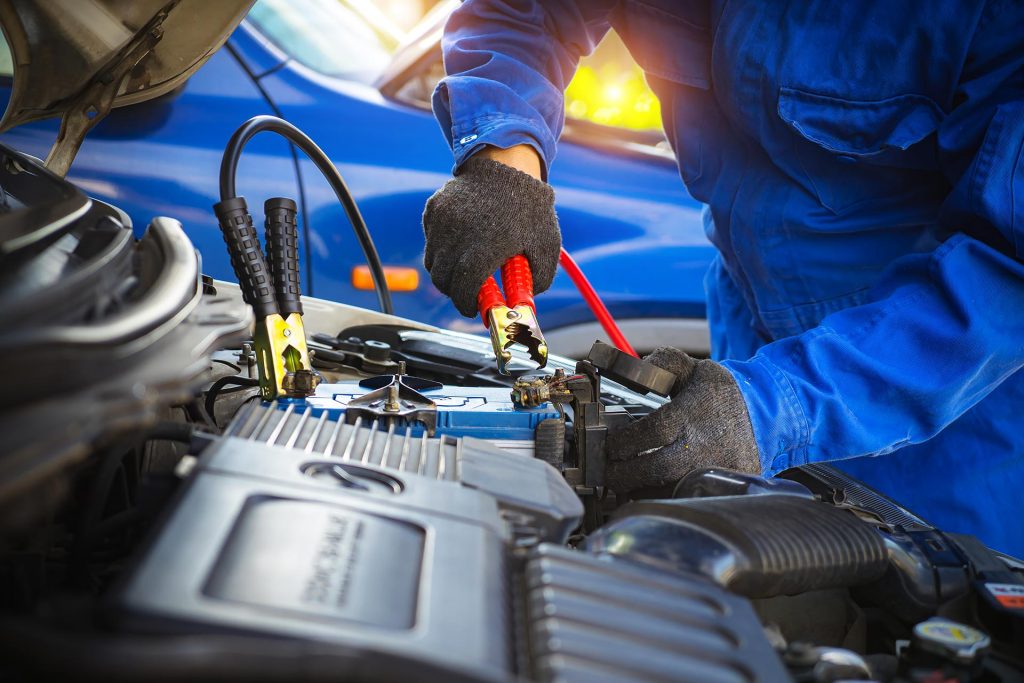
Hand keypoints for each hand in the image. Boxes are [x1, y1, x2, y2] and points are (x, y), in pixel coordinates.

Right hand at [422, 150, 560, 316]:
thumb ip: (537, 280)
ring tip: (465, 265)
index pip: (463, 290)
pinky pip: (431, 240)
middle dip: (455, 292)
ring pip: (433, 262)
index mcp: (485, 248)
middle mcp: (457, 236)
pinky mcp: (433, 210)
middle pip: (443, 280)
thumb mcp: (545, 246)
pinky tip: (462, 239)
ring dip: (446, 271)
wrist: (507, 164)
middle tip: (468, 292)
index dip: (466, 305)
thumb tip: (524, 303)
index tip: (473, 309)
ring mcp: (441, 222)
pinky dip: (442, 247)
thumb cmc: (530, 207)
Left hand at [605, 347, 760, 494]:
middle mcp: (705, 445)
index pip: (651, 432)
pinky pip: (688, 497)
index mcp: (693, 414)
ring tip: (622, 484)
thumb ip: (662, 363)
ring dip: (641, 490)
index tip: (607, 446)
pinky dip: (665, 498)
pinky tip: (649, 491)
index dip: (623, 442)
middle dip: (623, 475)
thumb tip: (633, 368)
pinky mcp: (724, 485)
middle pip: (656, 469)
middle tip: (605, 473)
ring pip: (669, 490)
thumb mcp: (693, 369)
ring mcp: (716, 469)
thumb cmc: (723, 392)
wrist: (767, 412)